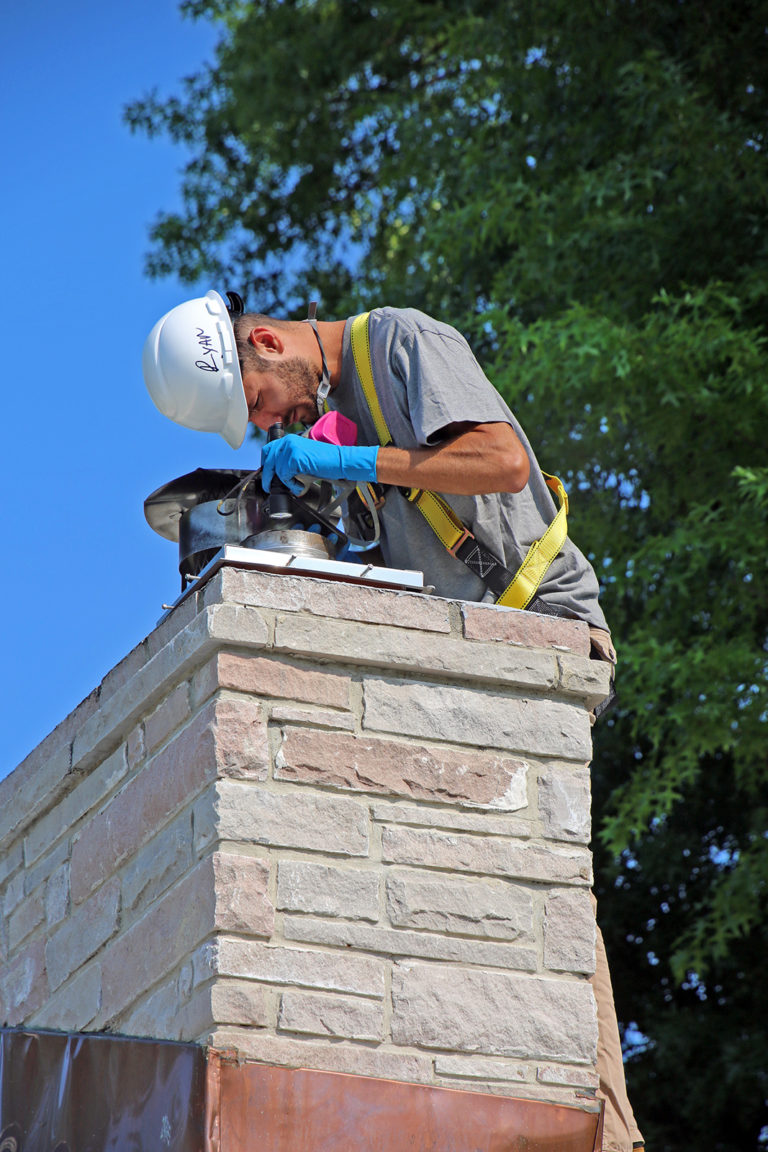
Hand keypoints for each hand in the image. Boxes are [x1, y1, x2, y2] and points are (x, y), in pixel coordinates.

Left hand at [260, 434, 378, 493]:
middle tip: (270, 487)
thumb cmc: (325, 463)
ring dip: (286, 483)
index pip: (268, 450)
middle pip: (268, 459)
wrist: (340, 462)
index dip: (266, 464)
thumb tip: (276, 476)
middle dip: (268, 476)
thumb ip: (289, 463)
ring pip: (276, 470)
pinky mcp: (295, 458)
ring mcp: (291, 449)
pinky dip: (291, 484)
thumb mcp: (303, 459)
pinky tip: (300, 486)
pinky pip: (284, 476)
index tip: (268, 476)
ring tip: (297, 486)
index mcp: (290, 440)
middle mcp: (288, 441)